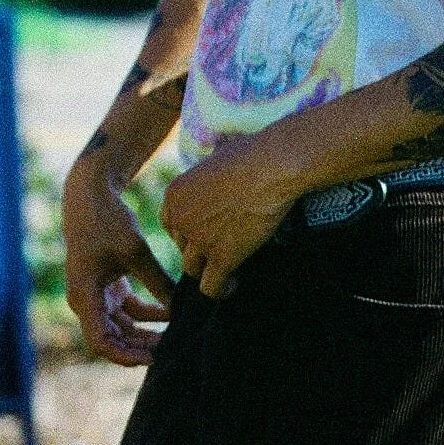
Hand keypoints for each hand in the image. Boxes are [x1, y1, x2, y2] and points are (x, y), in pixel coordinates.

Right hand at [62, 158, 173, 366]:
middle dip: (138, 348)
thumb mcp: (136, 252)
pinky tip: (169, 314)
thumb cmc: (107, 221)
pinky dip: (146, 315)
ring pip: (120, 327)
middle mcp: (85, 300)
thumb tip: (181, 309)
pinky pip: (127, 311)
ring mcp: (95, 294)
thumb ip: (158, 282)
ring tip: (172, 337)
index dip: (125, 356)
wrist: (91, 194)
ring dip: (143, 334)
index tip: (152, 358)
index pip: (101, 341)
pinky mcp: (107, 286)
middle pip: (111, 338)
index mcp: (84, 296)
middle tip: (168, 351)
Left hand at [161, 136, 299, 297]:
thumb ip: (211, 168)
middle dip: (199, 250)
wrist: (272, 166)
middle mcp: (181, 218)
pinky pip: (211, 287)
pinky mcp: (221, 256)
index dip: (188, 232)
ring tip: (228, 272)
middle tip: (221, 250)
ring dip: (208, 271)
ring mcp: (199, 240)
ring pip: (193, 270)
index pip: (171, 225)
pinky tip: (233, 285)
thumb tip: (221, 157)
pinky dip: (220, 290)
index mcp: (175, 194)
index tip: (206, 233)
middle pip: (181, 248)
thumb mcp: (218, 155)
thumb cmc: (254, 154)